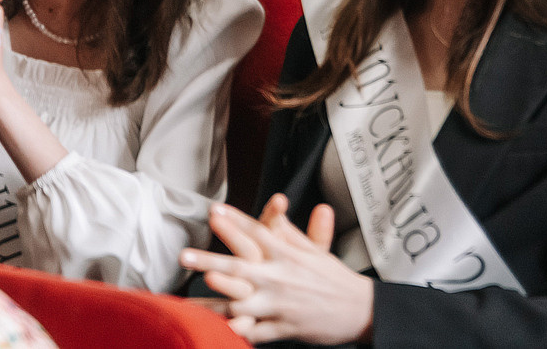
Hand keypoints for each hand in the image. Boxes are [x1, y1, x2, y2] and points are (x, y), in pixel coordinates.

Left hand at [180, 197, 373, 344]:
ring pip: (243, 303)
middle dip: (210, 260)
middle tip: (185, 256)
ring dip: (217, 300)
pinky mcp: (284, 328)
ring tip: (192, 300)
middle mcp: (281, 277)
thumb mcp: (314, 251)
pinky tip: (218, 333)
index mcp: (288, 255)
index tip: (213, 211)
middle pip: (240, 266)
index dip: (235, 221)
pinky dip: (237, 334)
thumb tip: (274, 212)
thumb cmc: (335, 279)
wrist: (361, 309)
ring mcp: (281, 304)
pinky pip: (255, 333)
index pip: (258, 233)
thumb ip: (289, 233)